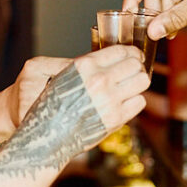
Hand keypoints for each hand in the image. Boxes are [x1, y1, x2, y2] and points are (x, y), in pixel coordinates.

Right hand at [0, 45, 147, 168]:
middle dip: (136, 66)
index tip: (134, 55)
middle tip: (134, 69)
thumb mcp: (60, 74)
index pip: (121, 51)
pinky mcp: (115, 119)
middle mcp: (99, 81)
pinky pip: (139, 102)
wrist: (44, 135)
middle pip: (135, 65)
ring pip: (142, 81)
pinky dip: (135, 100)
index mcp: (85, 66)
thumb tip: (109, 59)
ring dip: (138, 81)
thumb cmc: (49, 104)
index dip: (131, 52)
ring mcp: (109, 100)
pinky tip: (126, 101)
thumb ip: (84, 64)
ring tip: (132, 84)